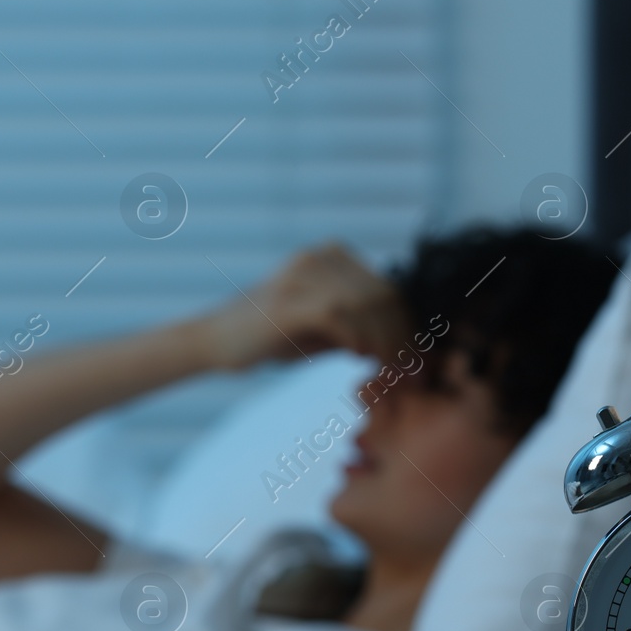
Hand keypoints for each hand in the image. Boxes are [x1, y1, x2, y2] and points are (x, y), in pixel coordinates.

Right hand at [200, 244, 408, 369]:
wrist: (214, 341)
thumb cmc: (270, 338)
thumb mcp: (323, 330)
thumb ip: (358, 328)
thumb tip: (405, 345)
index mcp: (331, 257)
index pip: (387, 289)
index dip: (407, 327)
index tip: (416, 362)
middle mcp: (319, 258)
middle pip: (383, 296)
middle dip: (403, 338)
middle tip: (411, 374)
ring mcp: (302, 275)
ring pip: (366, 305)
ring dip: (385, 343)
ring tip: (389, 372)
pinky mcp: (289, 300)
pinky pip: (340, 315)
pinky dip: (357, 338)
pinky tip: (361, 358)